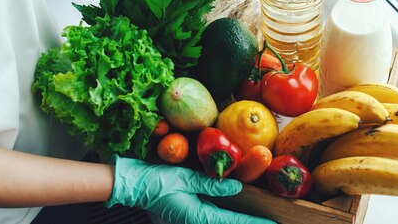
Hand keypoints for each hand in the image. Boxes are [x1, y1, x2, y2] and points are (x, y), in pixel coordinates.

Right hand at [106, 156, 274, 223]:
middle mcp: (192, 223)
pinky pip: (205, 220)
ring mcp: (185, 222)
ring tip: (252, 218)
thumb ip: (210, 184)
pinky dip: (219, 218)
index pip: (230, 222)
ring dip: (231, 221)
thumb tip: (236, 185)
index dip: (253, 223)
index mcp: (195, 217)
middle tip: (269, 222)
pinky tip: (227, 213)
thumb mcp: (184, 178)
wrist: (128, 184)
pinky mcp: (181, 218)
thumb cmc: (153, 179)